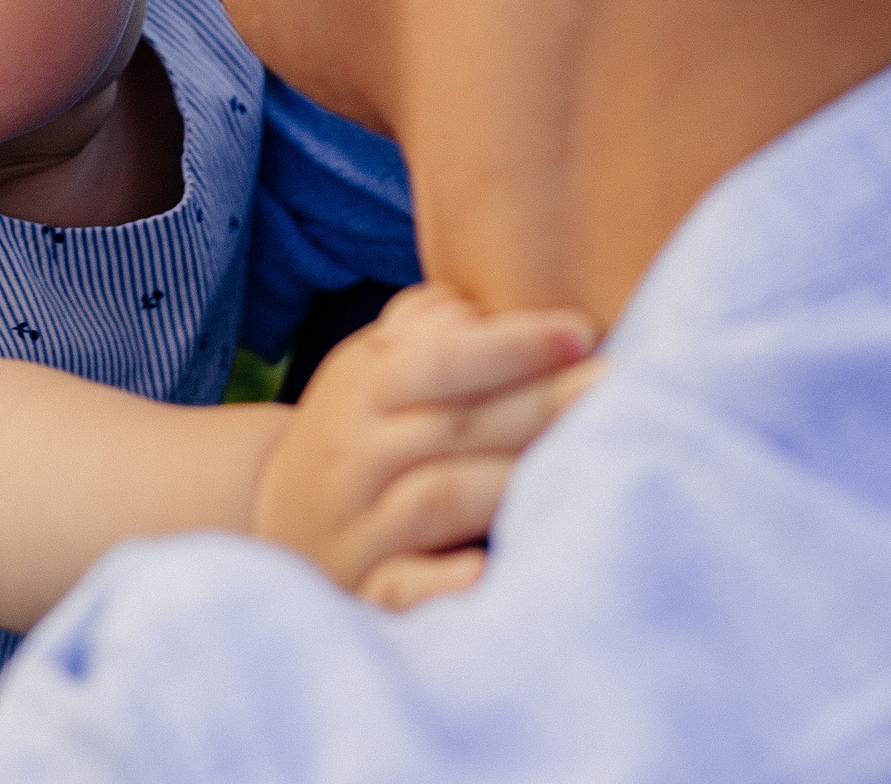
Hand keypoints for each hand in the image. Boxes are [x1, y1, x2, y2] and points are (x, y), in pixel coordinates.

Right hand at [251, 283, 599, 610]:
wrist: (273, 521)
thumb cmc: (357, 435)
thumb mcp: (370, 369)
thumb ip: (427, 327)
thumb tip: (493, 300)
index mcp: (363, 390)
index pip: (438, 360)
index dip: (509, 345)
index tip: (582, 331)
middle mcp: (356, 455)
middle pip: (453, 427)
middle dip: (537, 404)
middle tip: (617, 384)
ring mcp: (359, 526)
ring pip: (436, 498)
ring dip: (508, 480)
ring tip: (584, 465)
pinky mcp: (365, 591)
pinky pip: (397, 589)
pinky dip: (437, 584)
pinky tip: (483, 575)